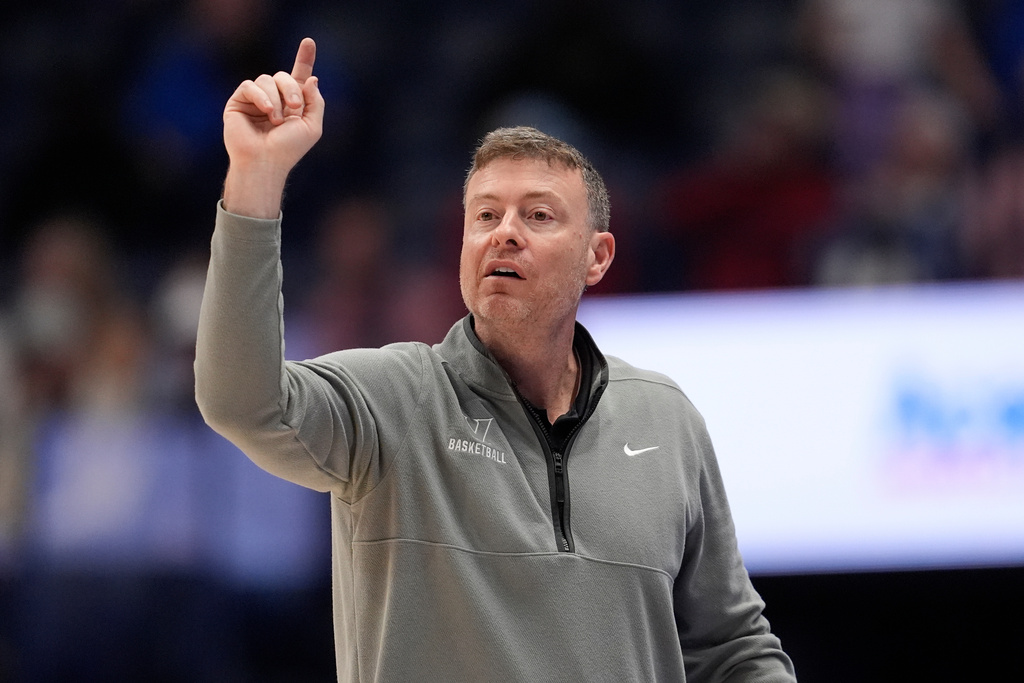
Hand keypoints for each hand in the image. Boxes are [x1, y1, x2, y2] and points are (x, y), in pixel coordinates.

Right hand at [222, 38, 324, 216]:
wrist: (265, 162)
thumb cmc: (288, 149)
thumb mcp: (312, 126)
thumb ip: (315, 101)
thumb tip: (311, 78)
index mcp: (293, 104)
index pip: (299, 76)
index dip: (304, 58)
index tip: (309, 41)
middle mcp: (275, 99)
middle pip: (284, 76)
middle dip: (292, 89)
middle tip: (295, 108)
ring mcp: (256, 99)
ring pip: (267, 79)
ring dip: (276, 99)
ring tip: (277, 120)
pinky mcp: (239, 101)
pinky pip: (250, 85)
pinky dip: (261, 96)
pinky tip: (267, 112)